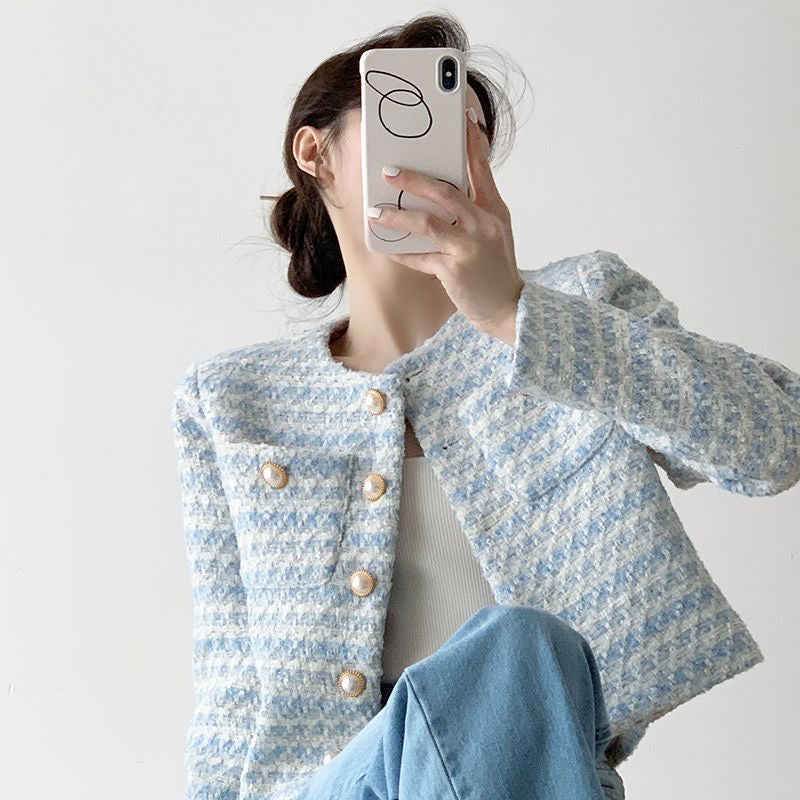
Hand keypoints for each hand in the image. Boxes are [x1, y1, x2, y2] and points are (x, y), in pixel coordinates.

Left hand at [367, 107, 524, 338]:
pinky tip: (388, 250)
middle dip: (414, 179)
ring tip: (375, 212)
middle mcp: (483, 223)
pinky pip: (421, 258)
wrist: (509, 308)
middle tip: (390, 171)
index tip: (461, 120)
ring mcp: (469, 246)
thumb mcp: (493, 234)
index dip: (470, 143)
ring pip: (427, 223)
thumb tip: (438, 196)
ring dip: (397, 216)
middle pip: (445, 191)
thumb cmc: (496, 270)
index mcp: (494, 210)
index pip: (480, 169)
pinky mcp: (454, 270)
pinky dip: (403, 254)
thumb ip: (472, 213)